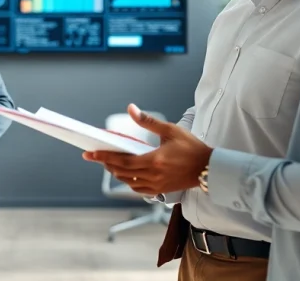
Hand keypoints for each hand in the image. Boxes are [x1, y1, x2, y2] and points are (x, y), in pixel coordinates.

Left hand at [83, 104, 211, 195]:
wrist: (209, 167)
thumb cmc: (192, 147)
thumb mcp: (170, 130)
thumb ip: (148, 121)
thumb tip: (131, 109)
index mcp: (154, 160)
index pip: (122, 161)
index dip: (104, 157)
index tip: (90, 153)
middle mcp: (154, 176)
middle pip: (122, 172)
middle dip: (106, 164)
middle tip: (95, 156)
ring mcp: (157, 185)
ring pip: (129, 182)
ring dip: (117, 173)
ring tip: (110, 163)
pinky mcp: (162, 190)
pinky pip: (139, 189)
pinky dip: (129, 182)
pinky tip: (127, 175)